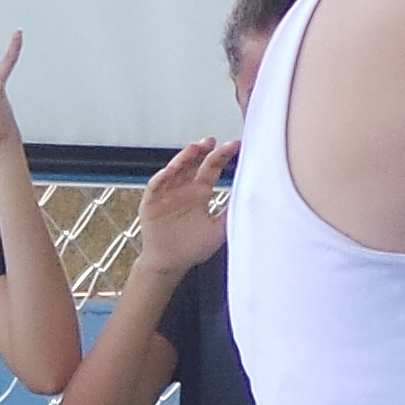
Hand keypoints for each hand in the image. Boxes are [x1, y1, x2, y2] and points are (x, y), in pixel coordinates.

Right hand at [131, 139, 232, 283]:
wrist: (170, 264)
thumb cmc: (194, 247)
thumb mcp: (219, 230)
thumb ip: (232, 214)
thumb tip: (253, 200)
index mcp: (200, 193)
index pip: (212, 168)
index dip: (222, 156)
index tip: (235, 146)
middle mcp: (184, 189)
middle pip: (193, 164)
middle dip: (202, 151)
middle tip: (212, 141)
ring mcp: (167, 194)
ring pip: (175, 170)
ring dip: (183, 159)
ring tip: (194, 148)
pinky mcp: (151, 203)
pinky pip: (156, 187)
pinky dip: (161, 178)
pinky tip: (170, 170)